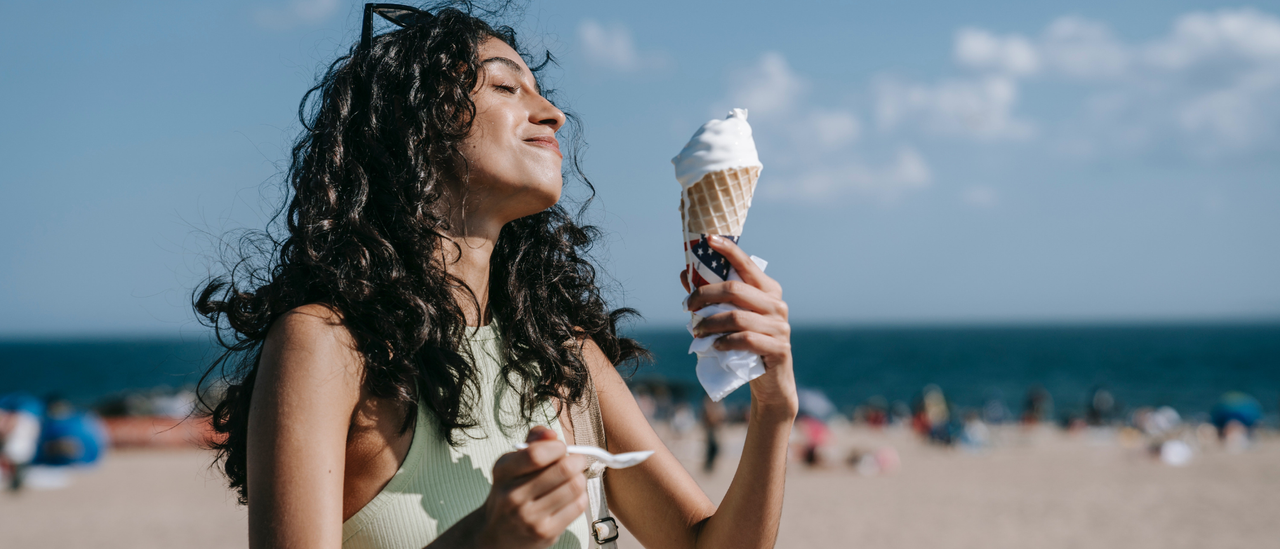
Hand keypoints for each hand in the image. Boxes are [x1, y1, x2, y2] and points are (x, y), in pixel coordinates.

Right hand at [475, 426, 588, 548]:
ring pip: (574, 486)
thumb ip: (532, 443)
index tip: (561, 448)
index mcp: (503, 472)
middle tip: (577, 461)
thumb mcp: (511, 465)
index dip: (557, 447)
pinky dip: (581, 496)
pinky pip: (578, 506)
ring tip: (574, 478)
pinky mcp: (545, 532)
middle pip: (563, 469)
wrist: (496, 534)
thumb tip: (552, 434)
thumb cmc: (510, 492)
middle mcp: (513, 495)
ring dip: (580, 478)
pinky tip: (571, 496)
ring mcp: (530, 517)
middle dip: (577, 460)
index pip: (536, 454)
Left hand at [682, 235, 797, 417]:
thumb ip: (712, 297)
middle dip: (706, 294)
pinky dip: (725, 341)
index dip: (729, 250)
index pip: (748, 264)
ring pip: (737, 317)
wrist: (771, 383)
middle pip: (736, 290)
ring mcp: (780, 327)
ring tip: (695, 331)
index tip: (708, 239)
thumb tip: (685, 273)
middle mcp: (777, 305)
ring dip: (710, 323)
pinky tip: (714, 346)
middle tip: (688, 305)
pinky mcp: (779, 349)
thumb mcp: (731, 318)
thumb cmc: (748, 345)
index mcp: (768, 290)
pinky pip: (746, 340)